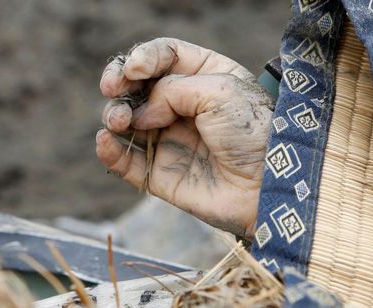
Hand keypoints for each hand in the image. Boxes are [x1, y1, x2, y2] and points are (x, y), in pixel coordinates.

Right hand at [96, 38, 273, 237]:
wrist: (267, 185)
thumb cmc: (252, 132)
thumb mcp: (218, 90)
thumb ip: (171, 90)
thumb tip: (142, 111)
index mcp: (204, 77)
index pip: (164, 57)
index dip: (143, 58)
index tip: (134, 68)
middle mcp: (185, 107)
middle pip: (138, 87)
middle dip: (119, 83)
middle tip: (112, 88)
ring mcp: (171, 140)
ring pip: (127, 122)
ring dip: (114, 115)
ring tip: (120, 121)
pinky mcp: (161, 174)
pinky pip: (127, 162)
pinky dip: (110, 152)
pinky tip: (105, 141)